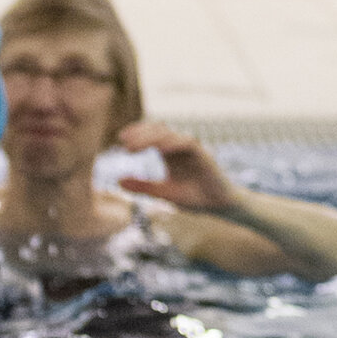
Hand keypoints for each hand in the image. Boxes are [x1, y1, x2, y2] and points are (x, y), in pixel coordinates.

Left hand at [116, 121, 242, 218]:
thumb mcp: (163, 193)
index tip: (120, 139)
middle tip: (124, 142)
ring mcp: (191, 150)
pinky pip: (187, 143)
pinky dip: (172, 143)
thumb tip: (118, 180)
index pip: (152, 135)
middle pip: (159, 131)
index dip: (137, 133)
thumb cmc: (194, 198)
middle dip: (141, 134)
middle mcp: (180, 148)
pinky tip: (159, 149)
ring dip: (151, 138)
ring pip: (170, 135)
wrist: (218, 206)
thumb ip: (142, 186)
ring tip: (133, 147)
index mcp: (170, 153)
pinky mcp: (203, 155)